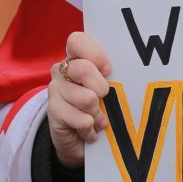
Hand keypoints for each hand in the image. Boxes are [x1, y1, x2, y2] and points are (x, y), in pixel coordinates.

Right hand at [47, 31, 111, 167]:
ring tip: (98, 119)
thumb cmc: (101, 107)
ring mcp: (55, 90)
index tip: (108, 70)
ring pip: (86, 98)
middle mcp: (62, 70)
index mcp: (76, 57)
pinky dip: (91, 129)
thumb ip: (112, 75)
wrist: (80, 141)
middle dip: (101, 88)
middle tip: (104, 99)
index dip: (95, 54)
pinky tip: (89, 131)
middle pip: (84, 69)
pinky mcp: (53, 112)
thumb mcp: (109, 87)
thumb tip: (130, 72)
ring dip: (98, 114)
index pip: (77, 40)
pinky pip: (82, 120)